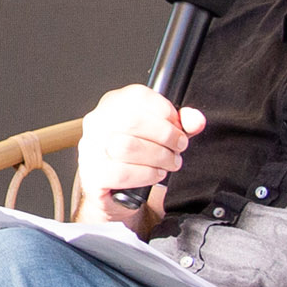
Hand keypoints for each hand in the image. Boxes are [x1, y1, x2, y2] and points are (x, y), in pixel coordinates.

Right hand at [78, 84, 203, 226]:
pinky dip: (146, 174)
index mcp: (113, 104)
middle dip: (165, 135)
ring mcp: (90, 149)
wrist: (115, 190)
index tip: (179, 124)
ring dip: (158, 156)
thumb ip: (180, 124)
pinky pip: (122, 173)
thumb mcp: (161, 134)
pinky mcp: (92, 174)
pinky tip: (155, 174)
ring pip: (127, 147)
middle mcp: (97, 123)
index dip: (164, 110)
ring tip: (169, 162)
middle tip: (179, 146)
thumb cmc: (137, 157)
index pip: (137, 96)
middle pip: (132, 121)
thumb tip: (195, 120)